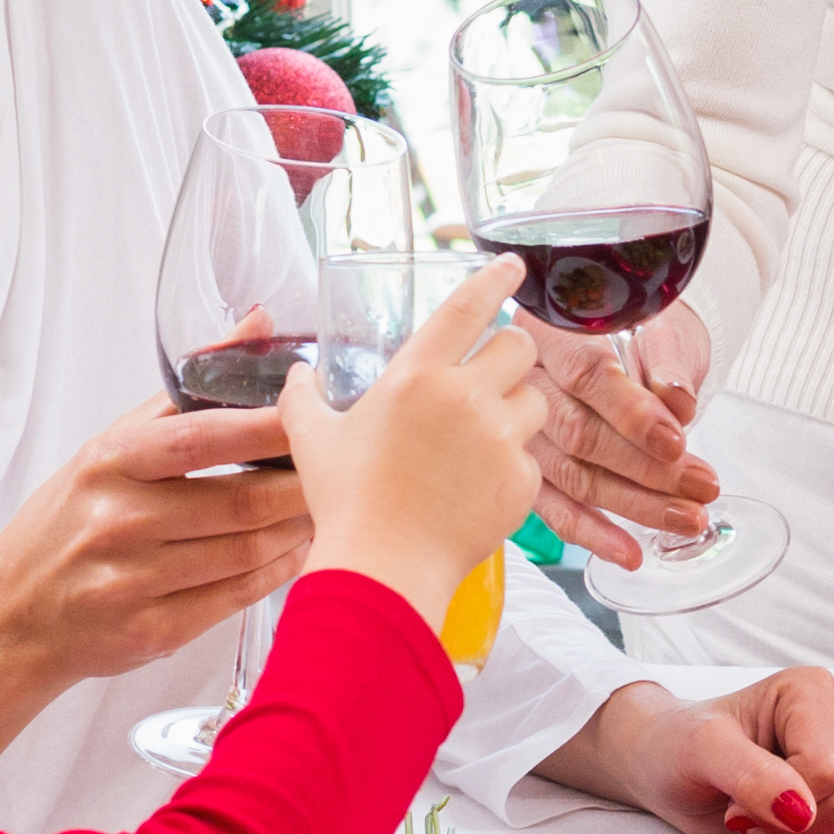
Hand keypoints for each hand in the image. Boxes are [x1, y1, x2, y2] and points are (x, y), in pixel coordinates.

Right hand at [0, 401, 316, 816]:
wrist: (13, 617)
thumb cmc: (69, 522)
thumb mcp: (110, 446)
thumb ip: (188, 389)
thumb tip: (257, 324)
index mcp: (109, 463)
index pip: (201, 437)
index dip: (269, 427)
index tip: (318, 415)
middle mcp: (117, 520)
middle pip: (238, 502)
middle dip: (304, 488)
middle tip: (348, 475)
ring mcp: (131, 580)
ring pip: (245, 552)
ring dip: (299, 532)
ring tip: (333, 513)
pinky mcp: (149, 631)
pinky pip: (234, 598)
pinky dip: (276, 575)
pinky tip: (298, 556)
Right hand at [285, 263, 555, 611]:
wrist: (384, 567)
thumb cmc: (345, 503)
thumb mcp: (312, 439)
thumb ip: (302, 396)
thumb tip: (296, 372)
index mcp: (416, 376)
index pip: (466, 306)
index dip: (494, 279)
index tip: (513, 266)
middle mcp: (465, 397)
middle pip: (519, 345)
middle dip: (511, 353)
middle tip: (492, 373)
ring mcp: (499, 438)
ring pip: (536, 399)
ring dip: (517, 408)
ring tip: (484, 435)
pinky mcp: (522, 479)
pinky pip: (534, 455)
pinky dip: (514, 463)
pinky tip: (481, 482)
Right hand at [524, 296, 717, 567]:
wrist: (622, 337)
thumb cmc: (642, 330)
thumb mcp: (662, 327)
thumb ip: (668, 362)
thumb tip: (678, 402)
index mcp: (550, 330)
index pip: (586, 374)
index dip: (632, 413)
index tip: (676, 442)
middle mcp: (524, 379)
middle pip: (578, 433)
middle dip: (645, 470)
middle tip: (700, 488)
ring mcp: (519, 428)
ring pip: (570, 476)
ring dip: (632, 505)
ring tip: (685, 518)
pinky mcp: (528, 467)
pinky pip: (552, 507)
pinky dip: (593, 533)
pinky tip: (628, 552)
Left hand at [565, 665, 833, 833]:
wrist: (671, 770)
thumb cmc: (680, 747)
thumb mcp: (700, 751)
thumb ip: (748, 775)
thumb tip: (800, 811)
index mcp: (812, 690)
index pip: (827, 768)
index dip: (778, 798)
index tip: (732, 794)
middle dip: (788, 824)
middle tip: (742, 808)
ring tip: (757, 816)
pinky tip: (776, 829)